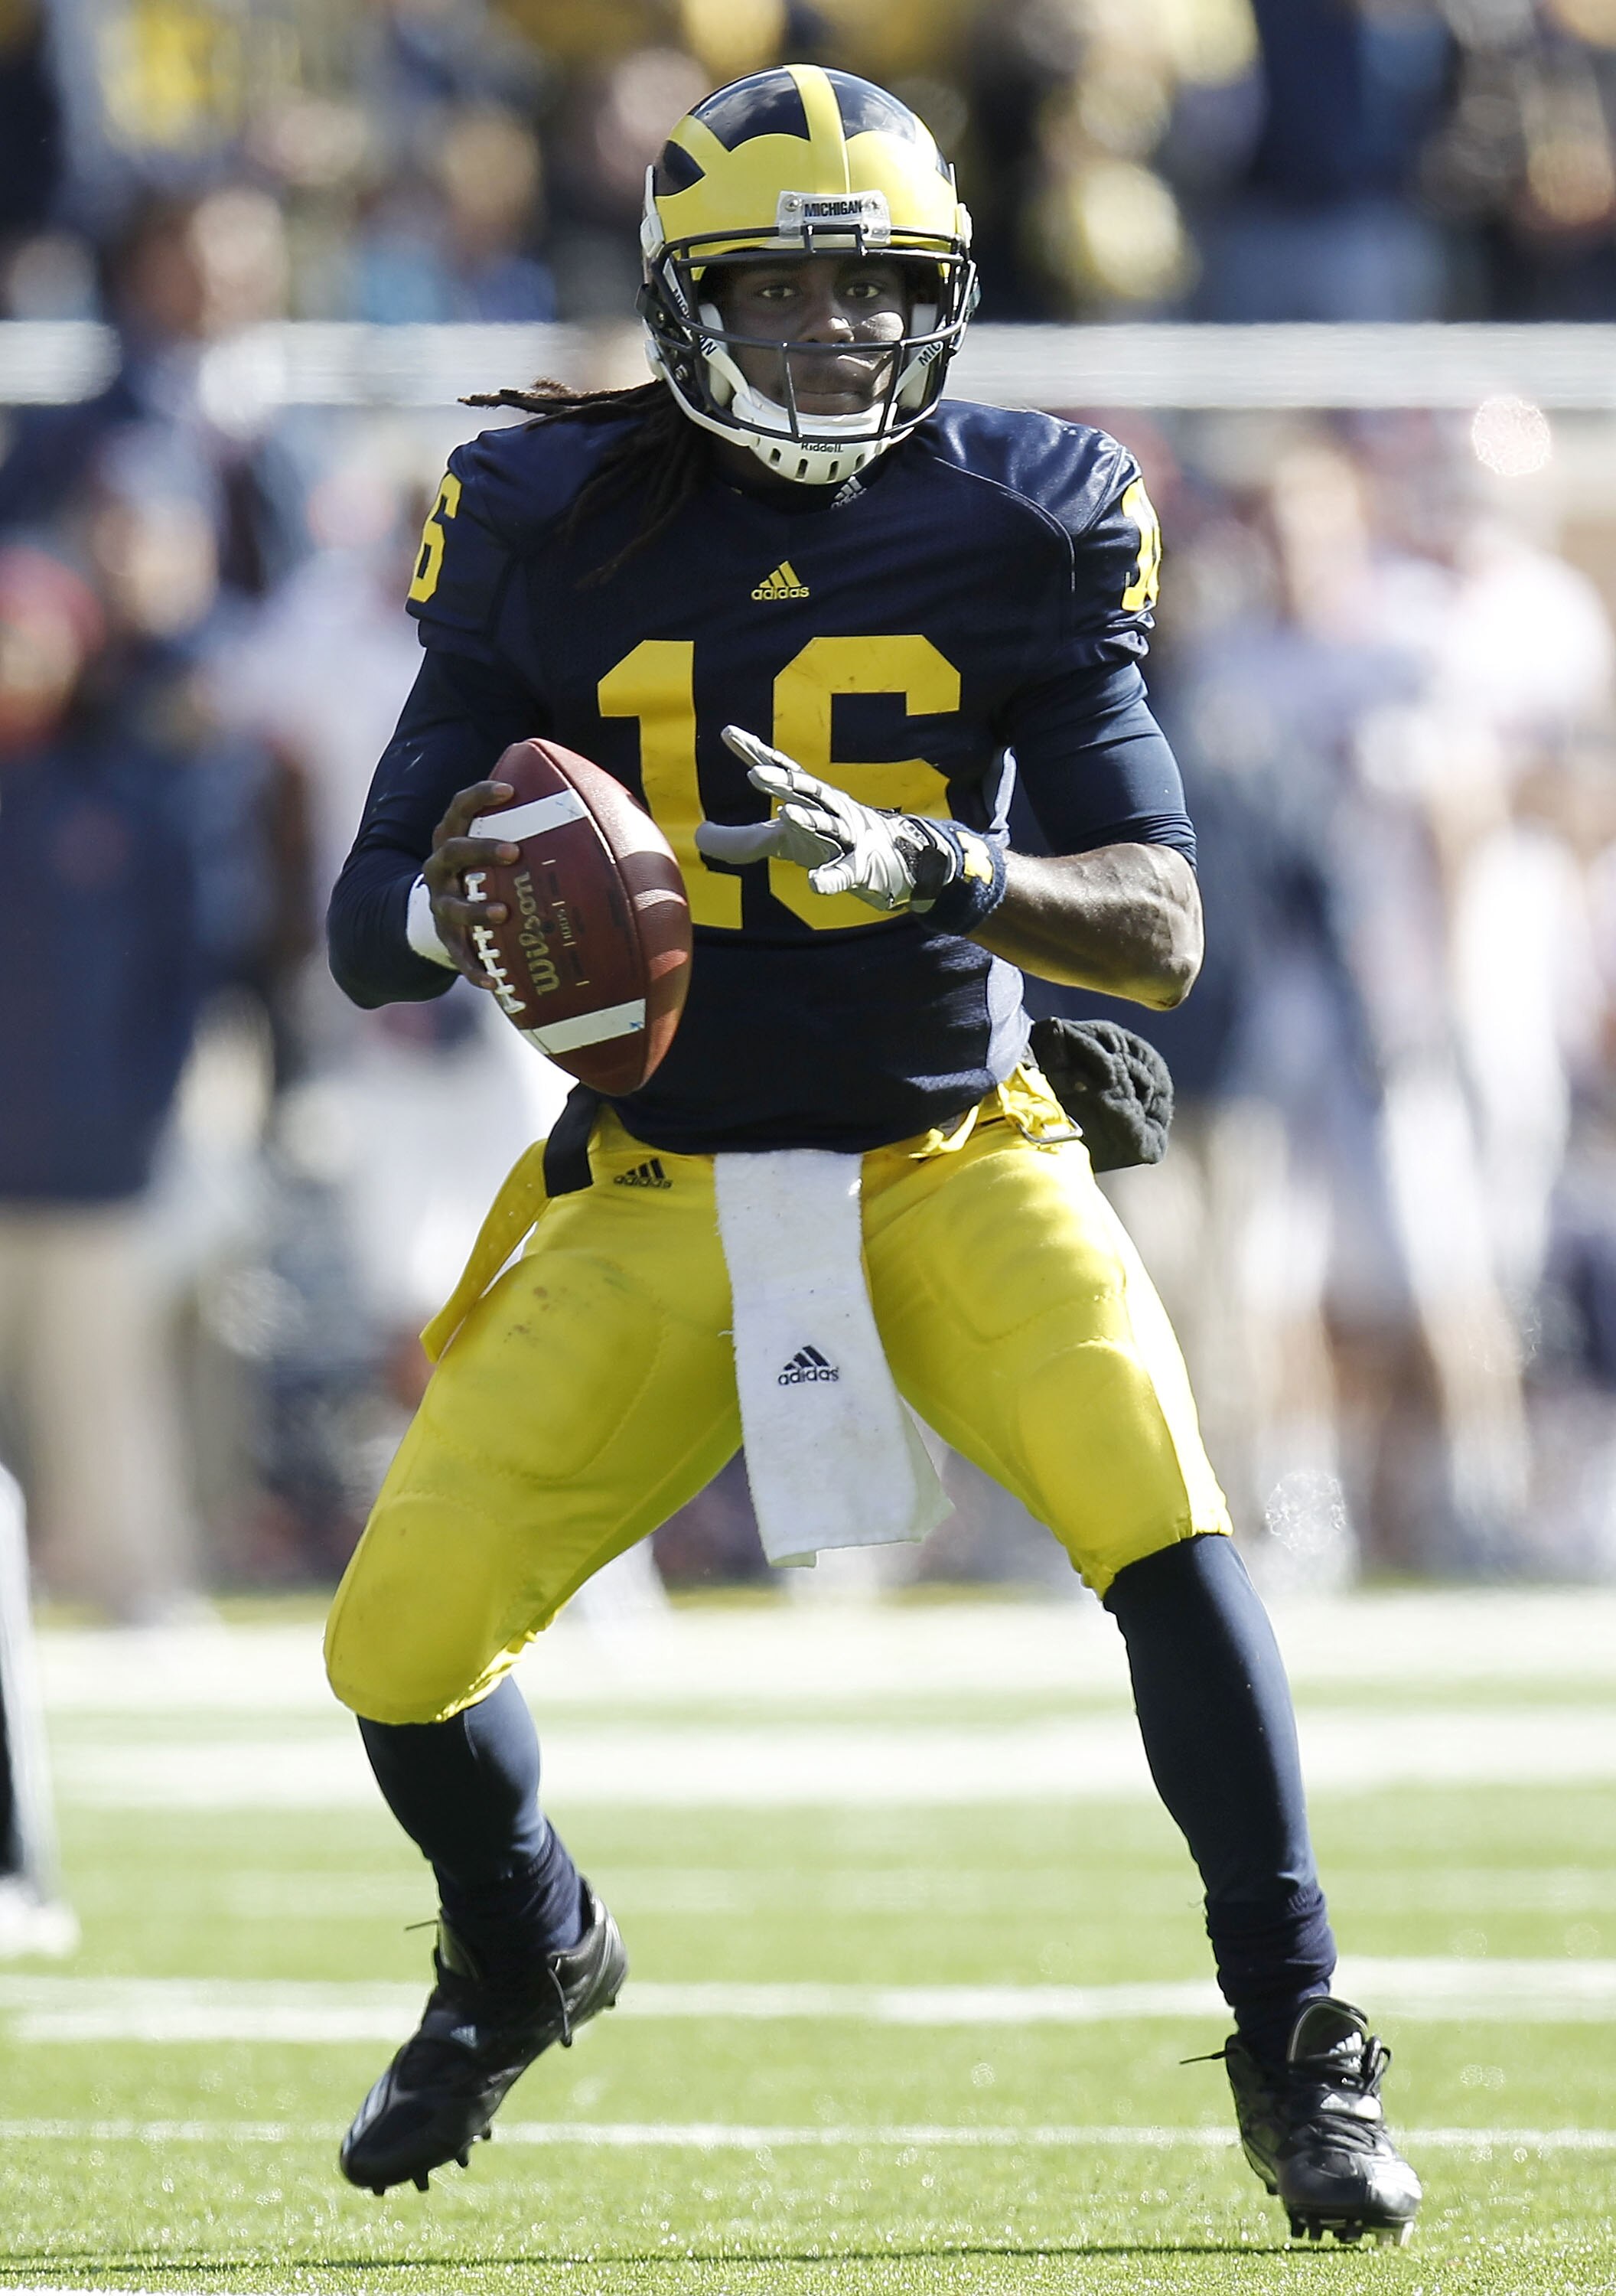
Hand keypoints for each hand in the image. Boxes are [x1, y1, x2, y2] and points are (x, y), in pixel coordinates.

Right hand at [422, 780, 520, 986]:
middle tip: (514, 851)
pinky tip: (493, 983)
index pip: (460, 808)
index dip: (480, 796)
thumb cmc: (486, 873)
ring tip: (502, 912)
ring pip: (451, 905)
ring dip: (475, 909)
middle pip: (454, 850)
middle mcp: (441, 867)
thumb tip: (606, 814)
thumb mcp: (497, 848)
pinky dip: (473, 969)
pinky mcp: (447, 939)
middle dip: (482, 848)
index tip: (510, 790)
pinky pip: (459, 956)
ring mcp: (441, 904)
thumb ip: (533, 832)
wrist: (441, 913)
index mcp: (453, 837)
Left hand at [693, 725, 958, 911]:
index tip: (729, 733)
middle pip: (803, 791)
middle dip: (781, 782)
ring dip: (808, 818)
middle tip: (755, 773)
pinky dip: (830, 878)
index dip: (755, 752)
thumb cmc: (829, 843)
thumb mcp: (783, 841)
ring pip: (827, 824)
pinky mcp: (860, 867)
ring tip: (785, 814)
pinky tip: (814, 884)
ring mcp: (847, 836)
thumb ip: (743, 839)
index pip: (779, 770)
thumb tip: (698, 836)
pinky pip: (844, 872)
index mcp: (809, 798)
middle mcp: (829, 809)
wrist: (893, 861)